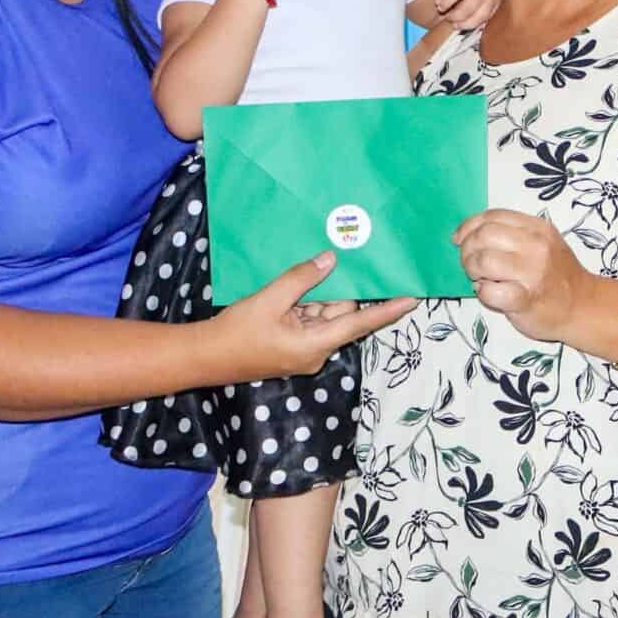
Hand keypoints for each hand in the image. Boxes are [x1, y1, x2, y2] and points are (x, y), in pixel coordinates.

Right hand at [211, 252, 414, 379]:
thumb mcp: (269, 300)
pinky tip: (296, 285)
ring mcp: (304, 349)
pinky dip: (305, 303)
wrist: (204, 357)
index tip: (413, 299)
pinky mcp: (292, 345)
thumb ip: (302, 279)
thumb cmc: (236, 333)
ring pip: (323, 315)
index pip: (361, 322)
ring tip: (310, 270)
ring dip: (316, 296)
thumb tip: (330, 260)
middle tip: (345, 259)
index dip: (388, 310)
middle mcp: (316, 350)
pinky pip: (308, 319)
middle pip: (339, 314)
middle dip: (338, 290)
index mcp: (316, 345)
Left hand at [434, 0, 504, 29]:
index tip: (439, 6)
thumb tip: (439, 4)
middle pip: (465, 11)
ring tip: (455, 25)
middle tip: (446, 17)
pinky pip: (486, 19)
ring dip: (464, 25)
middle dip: (453, 17)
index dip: (444, 4)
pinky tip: (467, 22)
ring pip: (477, 19)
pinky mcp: (497, 5)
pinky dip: (475, 23)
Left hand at [455, 209, 593, 342]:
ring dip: (471, 269)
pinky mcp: (525, 300)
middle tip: (469, 263)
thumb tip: (471, 234)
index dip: (469, 226)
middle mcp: (536, 246)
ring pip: (483, 261)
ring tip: (477, 277)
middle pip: (484, 236)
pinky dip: (482, 292)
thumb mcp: (544, 243)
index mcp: (538, 228)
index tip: (459, 239)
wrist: (583, 306)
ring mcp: (532, 273)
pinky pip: (489, 291)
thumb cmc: (557, 275)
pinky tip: (487, 293)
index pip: (493, 216)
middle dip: (467, 249)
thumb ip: (514, 234)